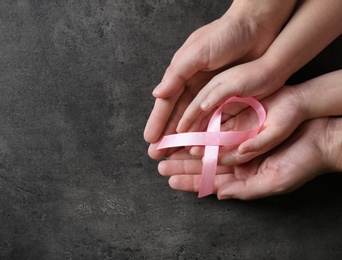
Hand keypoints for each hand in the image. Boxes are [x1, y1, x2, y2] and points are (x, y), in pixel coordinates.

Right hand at [144, 9, 281, 156]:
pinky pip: (214, 117)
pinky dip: (206, 130)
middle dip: (167, 135)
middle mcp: (193, 85)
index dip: (158, 121)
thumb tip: (156, 94)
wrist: (257, 27)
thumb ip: (176, 74)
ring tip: (177, 155)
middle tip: (158, 154)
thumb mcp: (196, 52)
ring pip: (194, 119)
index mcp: (182, 74)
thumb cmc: (224, 35)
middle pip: (177, 115)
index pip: (166, 103)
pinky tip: (202, 143)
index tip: (150, 140)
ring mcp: (210, 91)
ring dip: (185, 137)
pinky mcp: (228, 95)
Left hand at [159, 117, 336, 199]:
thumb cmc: (302, 162)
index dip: (189, 180)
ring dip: (188, 144)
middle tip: (160, 161)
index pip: (210, 180)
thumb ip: (246, 190)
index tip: (169, 179)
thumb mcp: (274, 181)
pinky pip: (219, 125)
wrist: (324, 135)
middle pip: (203, 161)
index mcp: (244, 175)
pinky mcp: (243, 121)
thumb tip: (220, 194)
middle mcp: (238, 158)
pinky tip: (189, 127)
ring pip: (207, 143)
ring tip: (168, 145)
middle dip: (181, 162)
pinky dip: (204, 126)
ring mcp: (239, 139)